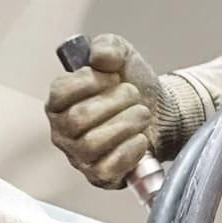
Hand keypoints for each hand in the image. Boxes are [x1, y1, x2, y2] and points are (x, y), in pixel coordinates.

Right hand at [45, 33, 164, 188]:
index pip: (61, 92)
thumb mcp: (122, 55)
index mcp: (60, 100)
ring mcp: (79, 156)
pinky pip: (106, 168)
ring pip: (91, 144)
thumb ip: (108, 46)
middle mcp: (63, 130)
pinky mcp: (98, 176)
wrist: (161, 113)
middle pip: (78, 119)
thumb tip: (100, 57)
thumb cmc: (132, 86)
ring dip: (125, 125)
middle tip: (134, 96)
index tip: (113, 76)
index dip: (90, 82)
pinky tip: (141, 139)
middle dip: (114, 103)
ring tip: (142, 115)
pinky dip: (128, 151)